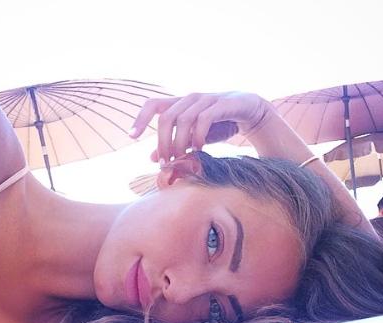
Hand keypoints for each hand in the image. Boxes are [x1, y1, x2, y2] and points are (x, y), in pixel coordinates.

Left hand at [129, 91, 272, 163]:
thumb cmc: (218, 125)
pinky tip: (198, 151)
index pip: (153, 105)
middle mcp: (190, 99)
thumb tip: (151, 158)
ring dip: (179, 143)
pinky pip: (204, 119)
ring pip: (183, 119)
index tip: (132, 137)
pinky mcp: (223, 104)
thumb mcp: (193, 137)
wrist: (251, 112)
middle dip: (162, 142)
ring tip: (181, 160)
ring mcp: (207, 99)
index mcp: (180, 104)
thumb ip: (174, 145)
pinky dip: (198, 137)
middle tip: (165, 163)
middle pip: (166, 117)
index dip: (140, 118)